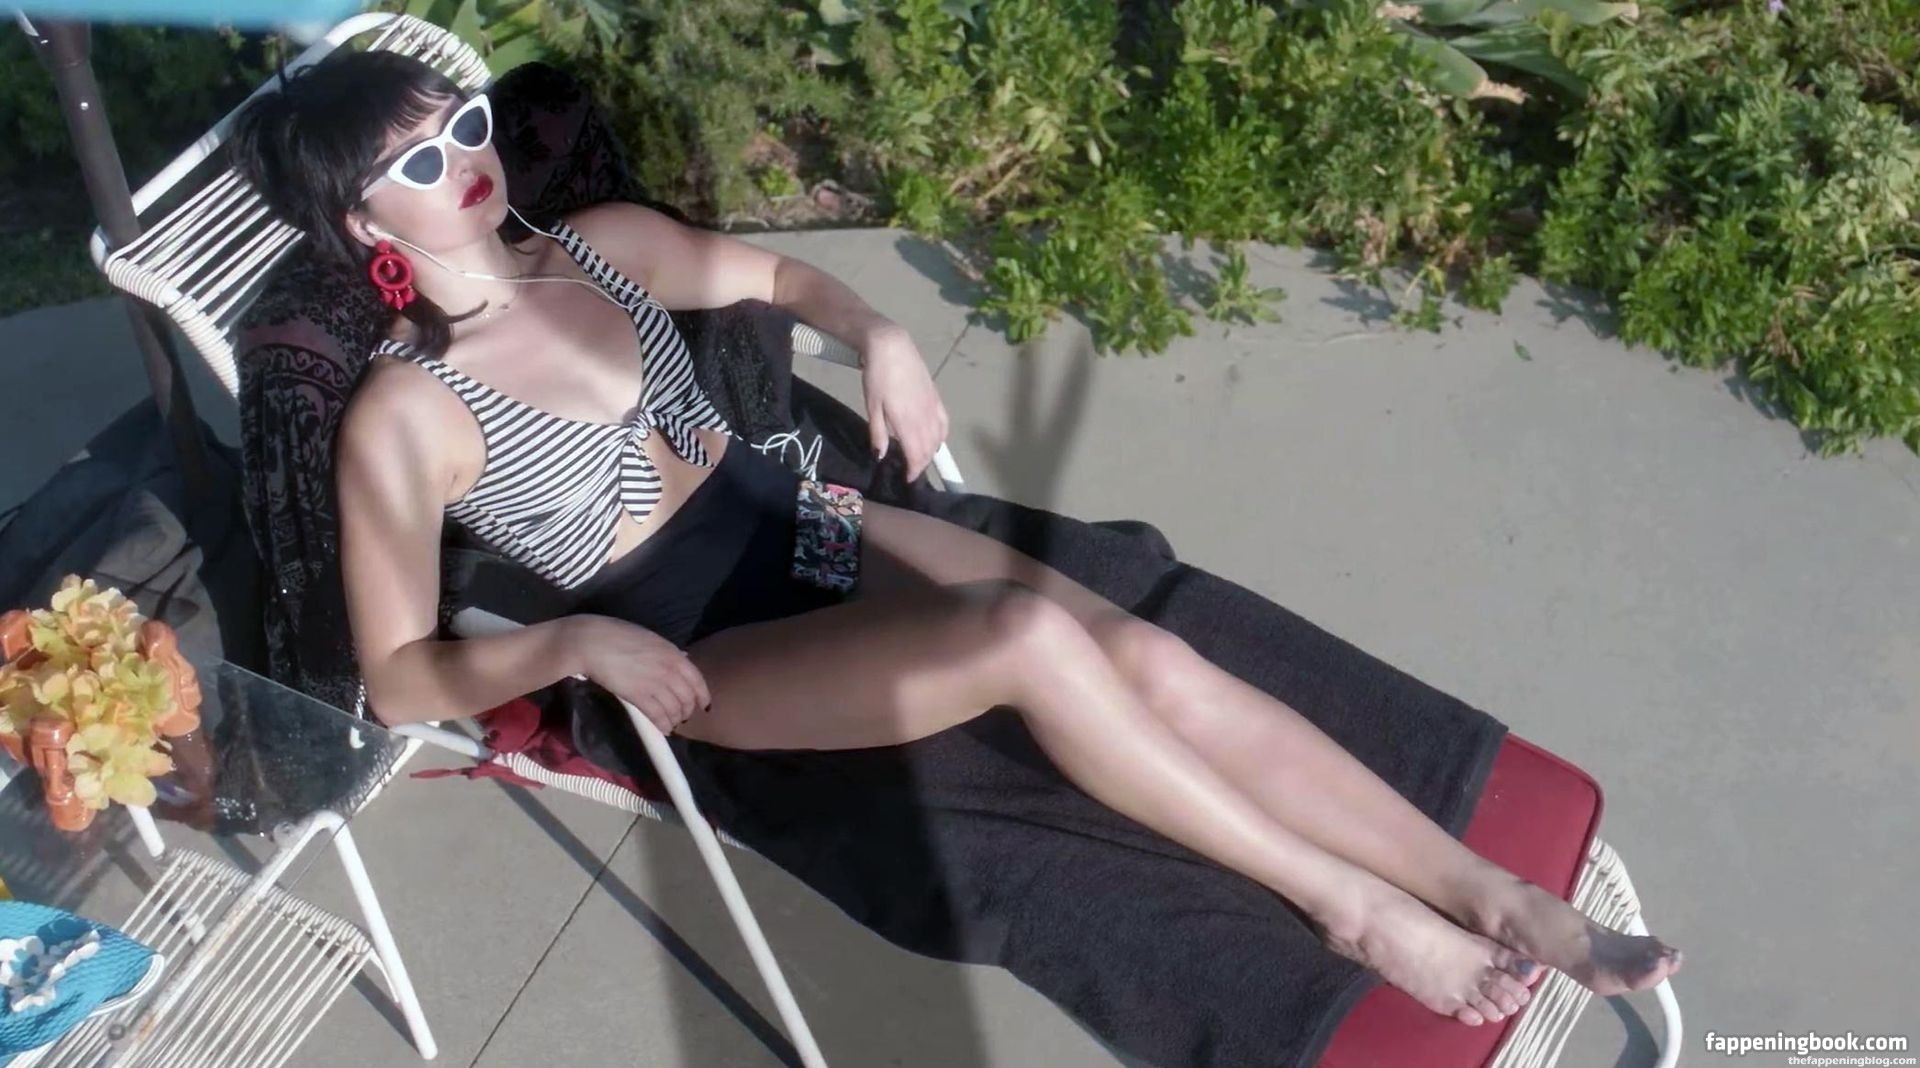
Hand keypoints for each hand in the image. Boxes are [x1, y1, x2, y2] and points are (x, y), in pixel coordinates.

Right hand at [570, 615, 711, 733]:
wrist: (595, 643)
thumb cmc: (620, 636)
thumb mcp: (652, 640)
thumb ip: (668, 653)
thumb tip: (680, 660)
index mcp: (674, 655)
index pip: (698, 681)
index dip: (703, 696)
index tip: (703, 705)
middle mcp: (670, 671)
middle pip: (687, 699)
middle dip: (687, 711)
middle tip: (683, 717)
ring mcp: (656, 685)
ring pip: (675, 710)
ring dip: (675, 720)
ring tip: (672, 724)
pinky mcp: (639, 697)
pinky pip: (658, 716)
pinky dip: (663, 725)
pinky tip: (664, 730)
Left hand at [861, 324, 948, 482]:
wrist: (892, 348)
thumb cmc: (877, 377)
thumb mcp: (872, 407)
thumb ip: (878, 433)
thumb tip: (881, 456)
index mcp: (907, 423)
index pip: (916, 455)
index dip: (914, 470)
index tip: (908, 479)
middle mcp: (924, 418)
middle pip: (929, 450)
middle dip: (922, 464)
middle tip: (911, 470)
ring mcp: (933, 408)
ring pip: (938, 439)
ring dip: (931, 452)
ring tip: (921, 457)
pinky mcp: (936, 398)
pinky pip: (944, 423)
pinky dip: (942, 436)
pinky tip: (936, 440)